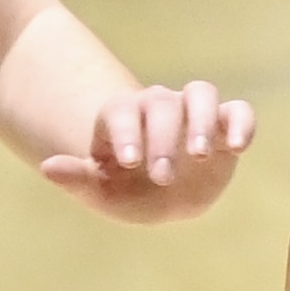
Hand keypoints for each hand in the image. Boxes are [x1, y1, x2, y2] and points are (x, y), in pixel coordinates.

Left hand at [42, 80, 256, 221]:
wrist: (163, 197)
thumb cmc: (126, 191)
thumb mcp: (100, 191)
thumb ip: (76, 178)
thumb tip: (48, 167)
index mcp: (123, 116)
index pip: (122, 111)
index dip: (126, 132)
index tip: (130, 162)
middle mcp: (158, 106)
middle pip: (161, 104)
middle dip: (162, 139)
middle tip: (162, 177)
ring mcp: (194, 112)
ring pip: (201, 93)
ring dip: (202, 120)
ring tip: (200, 155)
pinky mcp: (225, 125)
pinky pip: (238, 111)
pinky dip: (241, 124)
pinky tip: (238, 148)